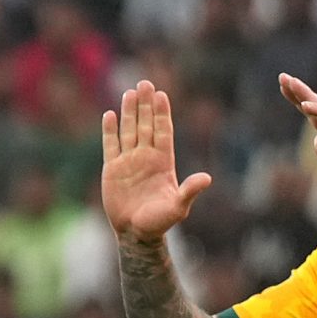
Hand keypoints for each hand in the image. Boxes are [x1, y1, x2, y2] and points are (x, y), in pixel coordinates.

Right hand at [100, 79, 211, 241]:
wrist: (136, 234)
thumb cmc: (159, 222)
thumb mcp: (178, 207)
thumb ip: (189, 191)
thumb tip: (207, 179)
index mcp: (163, 161)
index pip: (163, 131)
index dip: (162, 113)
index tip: (161, 94)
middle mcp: (146, 157)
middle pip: (146, 125)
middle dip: (145, 105)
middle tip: (145, 83)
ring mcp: (129, 161)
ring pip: (129, 130)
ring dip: (129, 112)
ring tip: (129, 92)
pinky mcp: (113, 169)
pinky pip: (111, 145)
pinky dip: (110, 131)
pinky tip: (110, 115)